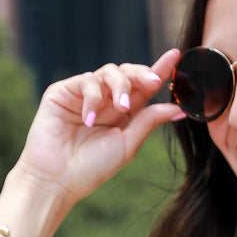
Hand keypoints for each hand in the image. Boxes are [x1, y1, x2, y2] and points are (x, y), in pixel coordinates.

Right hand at [14, 48, 184, 209]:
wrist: (57, 179)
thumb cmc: (92, 168)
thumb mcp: (127, 144)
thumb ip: (149, 122)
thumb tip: (179, 108)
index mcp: (122, 114)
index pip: (143, 88)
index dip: (160, 71)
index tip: (176, 56)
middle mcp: (104, 100)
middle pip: (128, 74)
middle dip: (142, 75)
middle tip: (153, 81)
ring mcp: (84, 94)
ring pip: (109, 72)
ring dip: (120, 86)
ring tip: (121, 108)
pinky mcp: (63, 91)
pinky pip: (86, 81)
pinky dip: (93, 97)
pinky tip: (89, 119)